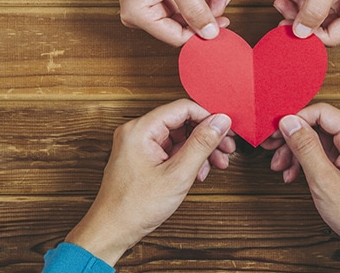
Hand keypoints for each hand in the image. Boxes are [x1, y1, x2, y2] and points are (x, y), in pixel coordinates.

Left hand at [64, 100, 235, 264]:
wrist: (112, 230)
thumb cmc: (135, 207)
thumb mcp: (177, 174)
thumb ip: (201, 144)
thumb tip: (220, 122)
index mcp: (140, 129)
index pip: (183, 108)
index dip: (208, 118)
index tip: (226, 130)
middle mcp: (137, 132)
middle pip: (182, 122)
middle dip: (207, 136)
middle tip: (226, 149)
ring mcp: (138, 145)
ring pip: (179, 137)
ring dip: (200, 149)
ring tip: (216, 164)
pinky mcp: (142, 158)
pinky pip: (170, 150)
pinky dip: (187, 159)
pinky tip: (199, 172)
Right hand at [85, 0, 232, 46]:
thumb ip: (196, 9)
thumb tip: (211, 34)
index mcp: (140, 16)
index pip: (178, 37)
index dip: (202, 30)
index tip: (224, 19)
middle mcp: (142, 16)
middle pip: (185, 25)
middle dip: (207, 8)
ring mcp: (149, 7)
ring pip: (188, 12)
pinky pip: (183, 1)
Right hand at [263, 103, 339, 262]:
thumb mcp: (324, 180)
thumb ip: (305, 147)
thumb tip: (289, 123)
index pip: (323, 113)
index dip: (296, 119)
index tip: (277, 131)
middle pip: (320, 127)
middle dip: (294, 139)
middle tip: (273, 148)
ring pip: (321, 141)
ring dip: (298, 152)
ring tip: (282, 168)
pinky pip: (327, 154)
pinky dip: (309, 162)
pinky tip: (295, 174)